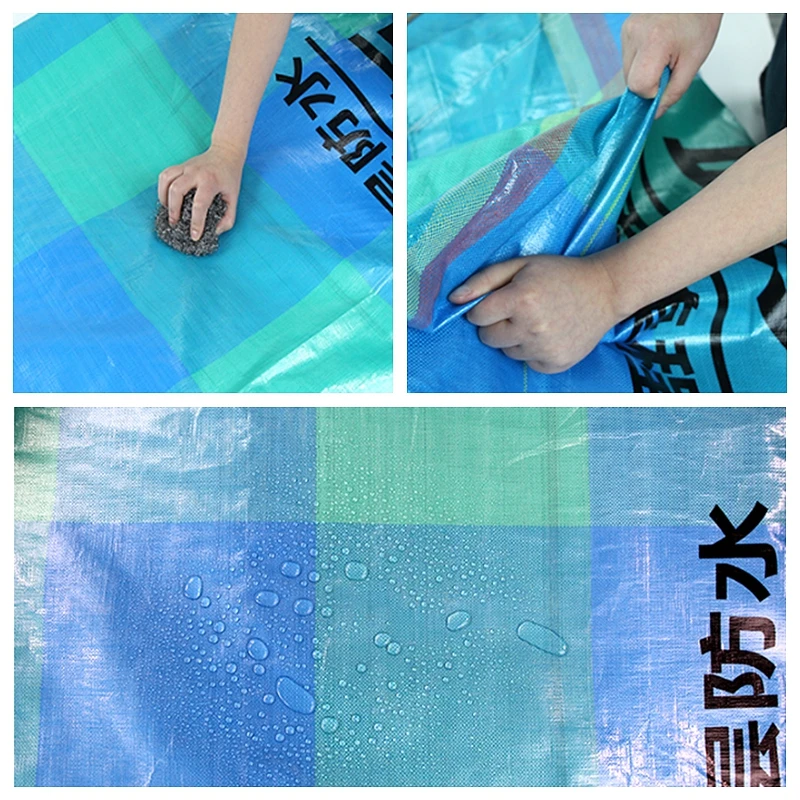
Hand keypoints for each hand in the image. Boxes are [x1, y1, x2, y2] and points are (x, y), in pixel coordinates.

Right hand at [157, 142, 244, 239]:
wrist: (226, 153)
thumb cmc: (230, 178)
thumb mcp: (233, 199)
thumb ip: (228, 218)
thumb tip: (214, 232)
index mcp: (211, 181)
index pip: (200, 204)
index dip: (196, 222)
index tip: (194, 235)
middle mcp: (196, 172)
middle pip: (177, 190)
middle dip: (174, 210)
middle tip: (175, 224)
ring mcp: (186, 167)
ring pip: (166, 180)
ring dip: (164, 198)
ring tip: (168, 212)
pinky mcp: (180, 165)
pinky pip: (165, 175)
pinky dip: (162, 188)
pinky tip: (166, 199)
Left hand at [449, 255, 619, 373]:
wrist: (605, 290)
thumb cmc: (559, 274)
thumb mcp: (521, 265)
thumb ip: (484, 280)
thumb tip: (453, 299)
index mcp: (521, 299)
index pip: (477, 316)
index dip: (483, 308)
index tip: (500, 300)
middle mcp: (532, 327)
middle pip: (488, 337)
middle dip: (496, 324)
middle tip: (519, 310)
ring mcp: (545, 349)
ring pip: (506, 351)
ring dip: (515, 338)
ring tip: (538, 319)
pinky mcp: (556, 364)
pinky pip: (527, 362)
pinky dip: (532, 351)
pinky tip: (549, 333)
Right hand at [622, 13, 721, 116]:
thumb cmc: (699, 19)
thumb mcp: (694, 60)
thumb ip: (674, 91)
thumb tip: (655, 113)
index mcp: (654, 42)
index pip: (639, 86)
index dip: (652, 92)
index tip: (666, 84)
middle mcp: (634, 35)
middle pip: (630, 81)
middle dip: (648, 82)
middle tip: (668, 67)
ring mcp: (627, 31)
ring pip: (627, 72)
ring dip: (644, 71)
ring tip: (663, 53)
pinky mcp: (625, 29)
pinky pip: (628, 58)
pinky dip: (641, 60)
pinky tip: (656, 47)